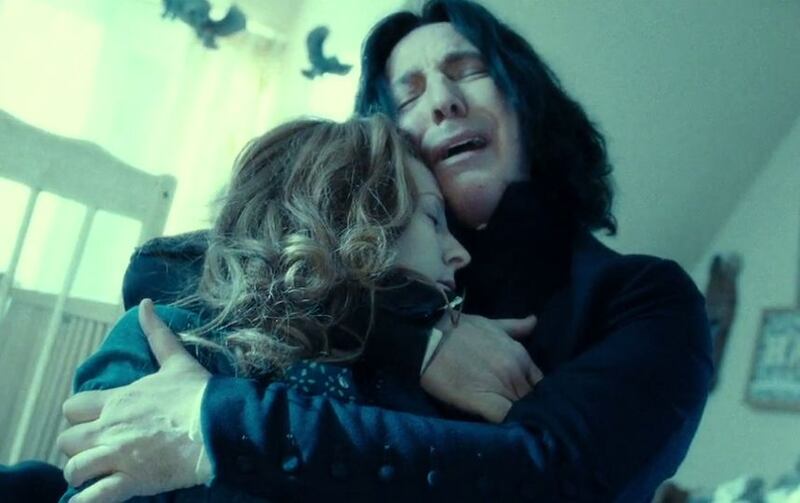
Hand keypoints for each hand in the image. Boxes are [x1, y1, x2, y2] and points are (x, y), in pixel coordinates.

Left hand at [57, 299, 211, 502]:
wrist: (219, 424)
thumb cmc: (198, 393)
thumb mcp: (176, 360)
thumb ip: (157, 334)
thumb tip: (145, 304)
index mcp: (118, 400)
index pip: (72, 407)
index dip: (79, 416)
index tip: (94, 421)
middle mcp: (110, 428)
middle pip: (67, 440)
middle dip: (78, 446)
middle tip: (98, 449)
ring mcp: (118, 456)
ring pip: (74, 469)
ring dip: (83, 473)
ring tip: (98, 475)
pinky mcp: (130, 481)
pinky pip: (92, 498)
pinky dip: (88, 500)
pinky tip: (95, 497)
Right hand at [421, 313, 541, 422]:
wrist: (429, 336)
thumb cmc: (458, 330)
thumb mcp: (491, 323)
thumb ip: (516, 326)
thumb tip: (534, 320)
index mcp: (521, 355)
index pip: (540, 384)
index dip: (533, 394)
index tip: (524, 399)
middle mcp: (517, 372)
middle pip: (533, 400)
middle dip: (528, 407)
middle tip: (518, 414)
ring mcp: (503, 389)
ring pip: (523, 411)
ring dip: (519, 418)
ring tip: (511, 424)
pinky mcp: (486, 404)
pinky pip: (506, 420)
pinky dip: (506, 426)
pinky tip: (501, 429)